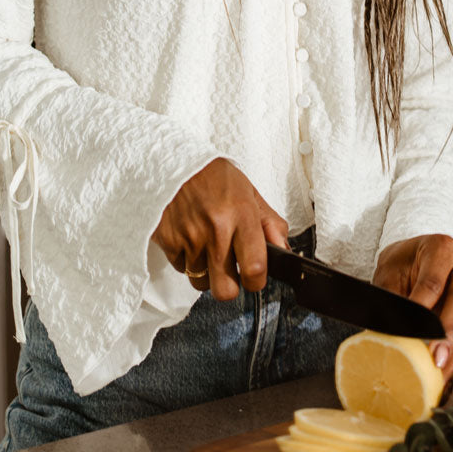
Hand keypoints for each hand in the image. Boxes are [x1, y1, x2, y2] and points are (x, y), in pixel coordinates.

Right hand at [151, 157, 289, 300]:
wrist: (173, 160)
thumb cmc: (214, 177)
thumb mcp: (249, 192)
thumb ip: (270, 223)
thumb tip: (285, 251)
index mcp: (241, 214)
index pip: (255, 269)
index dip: (256, 280)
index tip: (254, 276)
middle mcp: (215, 229)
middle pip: (225, 290)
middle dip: (229, 285)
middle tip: (229, 269)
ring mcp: (189, 237)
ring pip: (200, 283)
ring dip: (206, 271)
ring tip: (207, 246)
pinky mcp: (167, 241)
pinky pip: (181, 269)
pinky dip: (187, 260)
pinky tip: (190, 238)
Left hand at [373, 234, 452, 391]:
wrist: (418, 254)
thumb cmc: (404, 262)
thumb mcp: (391, 271)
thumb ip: (392, 297)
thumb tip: (389, 331)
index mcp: (442, 248)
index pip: (433, 281)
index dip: (422, 308)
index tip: (412, 332)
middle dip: (448, 333)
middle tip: (435, 358)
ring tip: (442, 375)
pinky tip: (449, 373)